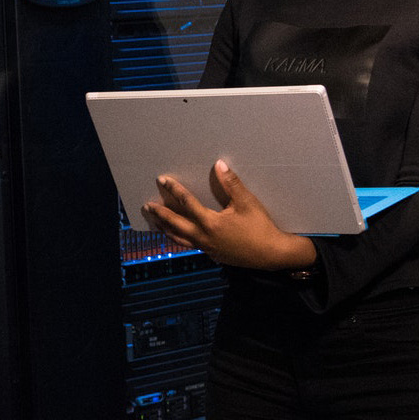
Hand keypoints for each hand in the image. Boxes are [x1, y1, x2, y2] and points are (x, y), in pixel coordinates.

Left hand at [141, 160, 316, 271]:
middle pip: (175, 224)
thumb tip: (219, 165)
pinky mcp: (213, 254)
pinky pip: (190, 245)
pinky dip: (179, 239)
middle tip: (148, 206)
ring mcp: (207, 248)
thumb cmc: (260, 227)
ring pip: (180, 239)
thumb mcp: (247, 202)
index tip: (163, 180)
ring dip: (166, 229)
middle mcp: (204, 237)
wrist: (271, 254)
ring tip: (156, 222)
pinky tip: (179, 235)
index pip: (187, 203)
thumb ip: (231, 184)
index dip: (174, 190)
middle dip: (161, 214)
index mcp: (210, 223)